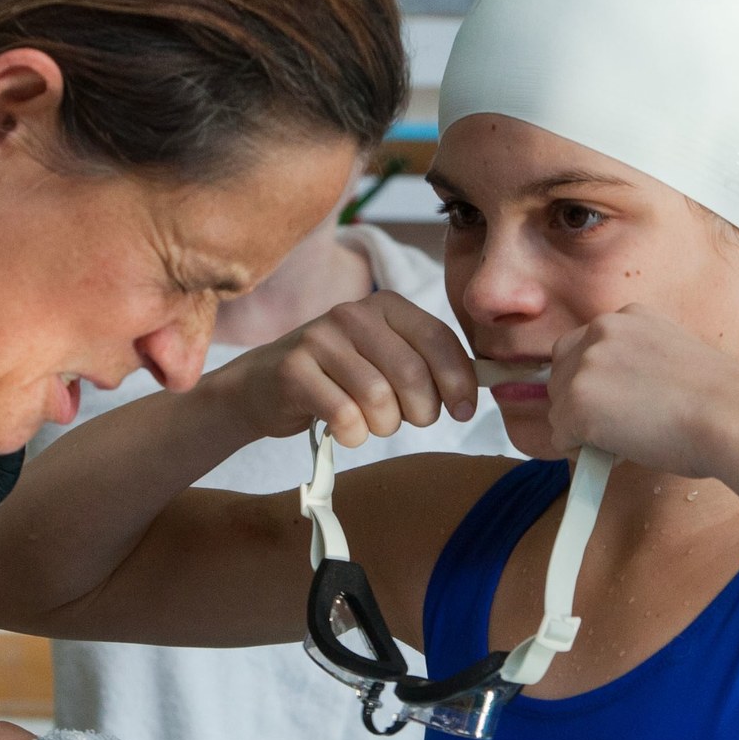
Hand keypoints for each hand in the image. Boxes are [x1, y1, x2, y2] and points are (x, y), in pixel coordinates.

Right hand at [213, 291, 478, 447]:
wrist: (263, 385)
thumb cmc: (337, 377)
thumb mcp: (384, 358)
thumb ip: (427, 364)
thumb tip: (476, 391)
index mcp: (385, 305)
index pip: (438, 339)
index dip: (459, 381)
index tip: (464, 411)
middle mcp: (353, 313)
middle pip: (412, 374)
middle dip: (421, 411)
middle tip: (409, 421)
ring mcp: (319, 338)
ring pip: (378, 399)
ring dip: (383, 426)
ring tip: (371, 424)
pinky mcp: (292, 369)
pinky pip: (344, 415)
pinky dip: (353, 435)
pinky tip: (344, 430)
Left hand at [546, 305, 738, 475]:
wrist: (731, 416)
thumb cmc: (720, 400)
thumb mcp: (673, 356)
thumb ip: (636, 363)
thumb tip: (614, 395)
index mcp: (628, 317)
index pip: (584, 347)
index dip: (597, 381)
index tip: (619, 401)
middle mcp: (601, 331)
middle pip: (561, 372)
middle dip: (581, 401)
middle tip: (619, 425)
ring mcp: (585, 365)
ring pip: (559, 407)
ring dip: (583, 429)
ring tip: (628, 438)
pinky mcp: (576, 402)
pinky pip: (561, 438)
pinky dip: (582, 452)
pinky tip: (619, 451)